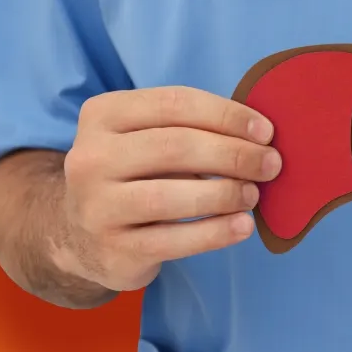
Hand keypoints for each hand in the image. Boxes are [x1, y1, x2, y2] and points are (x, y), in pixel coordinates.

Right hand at [57, 86, 280, 291]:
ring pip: (173, 195)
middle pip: (175, 147)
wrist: (80, 235)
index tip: (265, 131)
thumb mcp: (142, 138)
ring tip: (253, 195)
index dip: (226, 115)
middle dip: (234, 154)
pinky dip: (216, 233)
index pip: (174, 103)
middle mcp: (90, 158)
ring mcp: (97, 206)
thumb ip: (187, 128)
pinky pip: (175, 240)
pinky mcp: (114, 249)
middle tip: (270, 164)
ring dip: (226, 193)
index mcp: (101, 115)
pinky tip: (242, 226)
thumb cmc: (130, 175)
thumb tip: (257, 136)